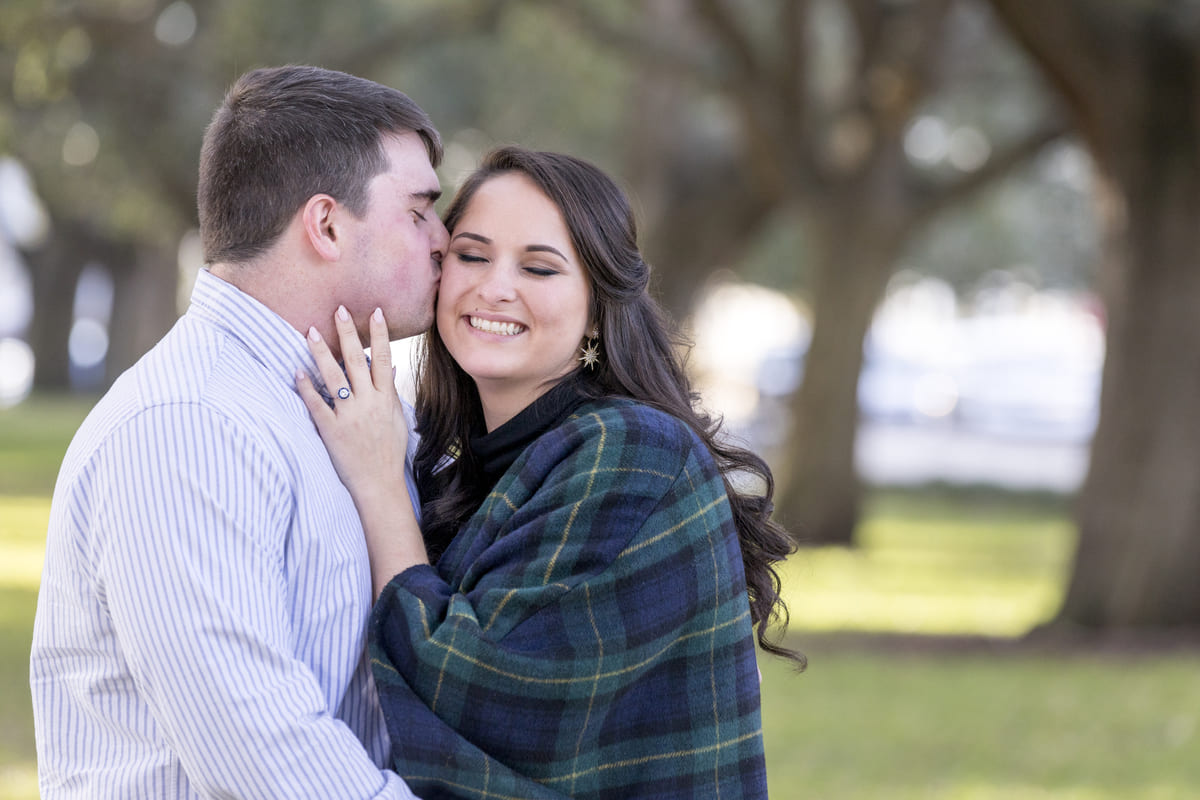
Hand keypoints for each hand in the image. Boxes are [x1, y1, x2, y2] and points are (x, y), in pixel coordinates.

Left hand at [296, 306, 427, 595]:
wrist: (378, 485)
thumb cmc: (388, 452)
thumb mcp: (396, 420)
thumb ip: (389, 393)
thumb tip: (388, 370)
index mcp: (386, 399)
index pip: (384, 358)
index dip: (379, 334)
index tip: (374, 311)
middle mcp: (368, 403)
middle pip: (357, 361)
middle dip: (348, 333)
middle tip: (338, 309)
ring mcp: (349, 416)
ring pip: (334, 377)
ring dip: (321, 353)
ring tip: (310, 332)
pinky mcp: (330, 430)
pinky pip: (316, 404)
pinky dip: (306, 388)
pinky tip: (296, 372)